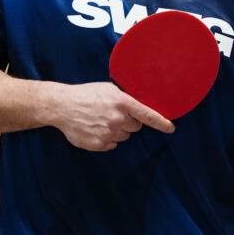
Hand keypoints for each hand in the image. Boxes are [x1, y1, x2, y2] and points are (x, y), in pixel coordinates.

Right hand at [48, 81, 174, 150]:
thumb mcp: (109, 90)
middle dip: (129, 122)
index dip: (161, 123)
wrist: (62, 106)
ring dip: (118, 130)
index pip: (148, 115)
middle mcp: (117, 119)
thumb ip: (125, 98)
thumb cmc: (86, 95)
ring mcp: (108, 133)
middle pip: (136, 127)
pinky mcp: (99, 144)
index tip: (171, 128)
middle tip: (113, 114)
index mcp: (122, 102)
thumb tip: (140, 107)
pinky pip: (112, 144)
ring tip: (101, 120)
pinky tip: (95, 128)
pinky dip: (107, 139)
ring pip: (124, 136)